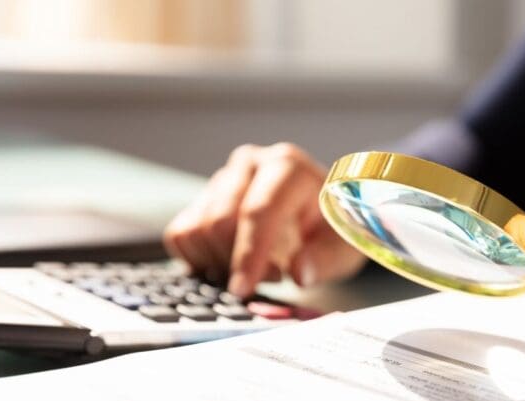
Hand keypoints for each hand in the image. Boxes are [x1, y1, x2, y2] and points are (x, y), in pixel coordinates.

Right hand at [164, 143, 366, 296]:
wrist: (320, 213)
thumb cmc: (333, 227)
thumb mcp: (343, 245)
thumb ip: (325, 259)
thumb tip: (300, 272)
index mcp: (288, 167)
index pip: (258, 210)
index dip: (248, 254)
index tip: (243, 288)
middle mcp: (250, 164)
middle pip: (220, 220)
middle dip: (238, 260)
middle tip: (272, 276)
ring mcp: (222, 178)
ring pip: (197, 228)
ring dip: (221, 260)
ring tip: (257, 266)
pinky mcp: (202, 197)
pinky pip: (181, 233)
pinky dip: (198, 258)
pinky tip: (231, 262)